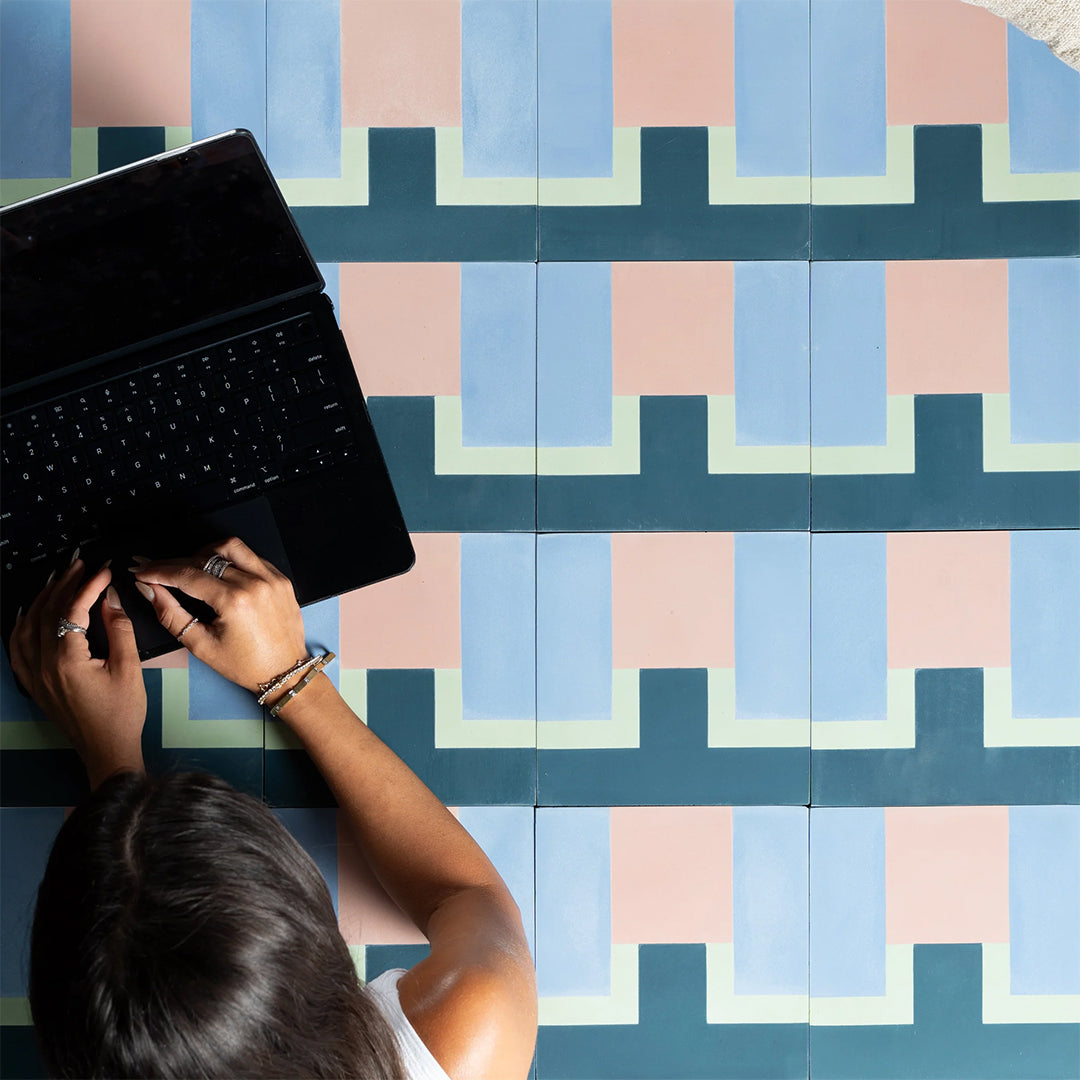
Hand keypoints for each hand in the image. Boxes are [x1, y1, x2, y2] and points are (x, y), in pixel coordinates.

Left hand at [9, 555, 146, 788]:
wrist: (107, 749)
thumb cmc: (122, 713)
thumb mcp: (128, 668)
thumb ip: (119, 630)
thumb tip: (110, 598)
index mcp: (67, 659)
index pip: (74, 610)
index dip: (88, 586)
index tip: (103, 569)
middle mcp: (43, 664)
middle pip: (48, 612)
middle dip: (64, 585)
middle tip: (80, 565)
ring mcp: (35, 675)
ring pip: (28, 626)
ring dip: (42, 599)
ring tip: (58, 580)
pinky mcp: (34, 683)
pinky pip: (18, 648)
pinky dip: (23, 625)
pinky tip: (30, 613)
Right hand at [131, 537, 306, 693]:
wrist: (285, 671)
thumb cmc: (245, 665)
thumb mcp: (201, 645)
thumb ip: (171, 615)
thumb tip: (150, 590)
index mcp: (234, 601)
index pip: (187, 575)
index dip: (159, 571)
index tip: (143, 570)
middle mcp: (255, 583)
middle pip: (204, 559)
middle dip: (175, 563)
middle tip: (156, 568)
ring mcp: (271, 578)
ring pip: (230, 547)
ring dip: (204, 552)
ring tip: (189, 568)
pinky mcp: (281, 579)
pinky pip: (251, 556)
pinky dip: (230, 558)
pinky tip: (218, 571)